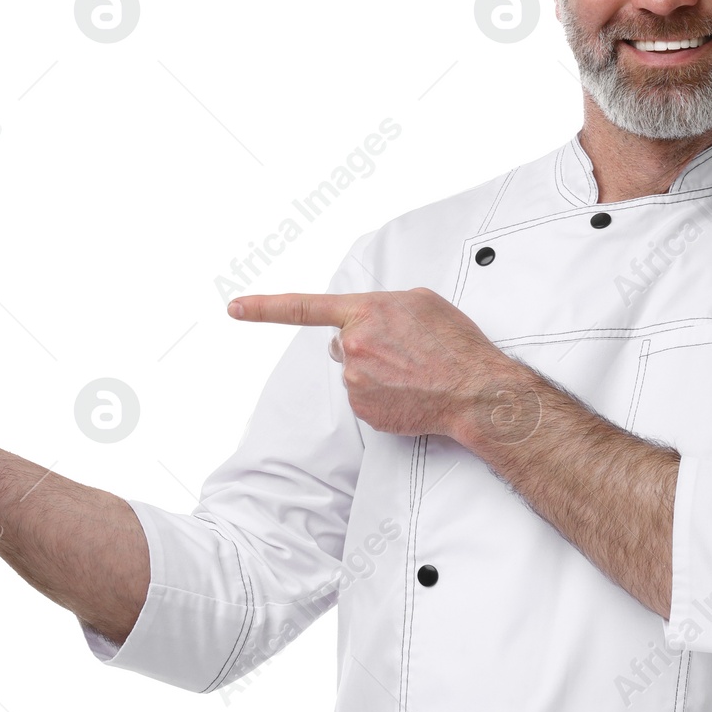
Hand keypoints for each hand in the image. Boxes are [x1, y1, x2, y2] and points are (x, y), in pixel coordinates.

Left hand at [227, 287, 537, 442]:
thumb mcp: (422, 302)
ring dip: (377, 373)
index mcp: (365, 312)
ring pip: (355, 373)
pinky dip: (384, 397)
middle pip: (341, 344)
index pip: (302, 307)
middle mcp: (353, 345)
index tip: (235, 307)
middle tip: (402, 352)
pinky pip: (365, 399)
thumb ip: (386, 304)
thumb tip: (375, 316)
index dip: (263, 307)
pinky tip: (410, 393)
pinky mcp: (364, 410)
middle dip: (364, 346)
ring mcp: (356, 381)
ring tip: (413, 373)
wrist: (475, 391)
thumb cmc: (456, 346)